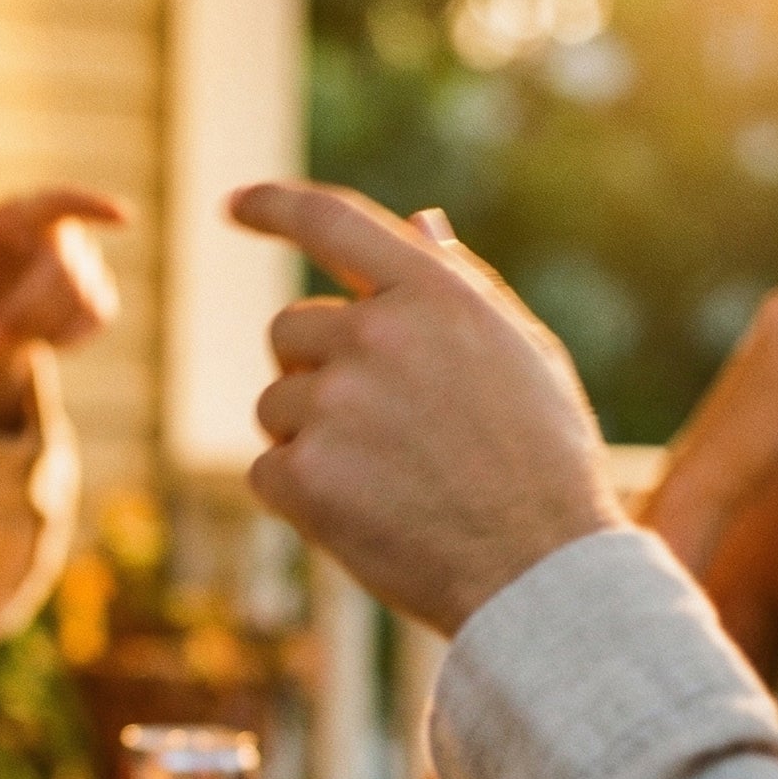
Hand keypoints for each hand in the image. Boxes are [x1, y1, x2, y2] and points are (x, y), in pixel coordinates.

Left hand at [0, 188, 125, 430]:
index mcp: (22, 214)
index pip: (61, 202)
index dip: (91, 207)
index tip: (123, 217)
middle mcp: (60, 235)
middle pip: (62, 269)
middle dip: (24, 307)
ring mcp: (84, 267)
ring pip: (80, 296)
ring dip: (38, 325)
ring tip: (1, 337)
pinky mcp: (98, 299)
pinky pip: (97, 315)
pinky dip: (67, 334)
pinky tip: (42, 341)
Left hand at [229, 183, 622, 634]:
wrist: (539, 574)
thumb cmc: (542, 464)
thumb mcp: (523, 354)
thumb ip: (463, 286)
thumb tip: (420, 223)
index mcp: (434, 295)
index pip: (335, 220)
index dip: (275, 206)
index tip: (235, 204)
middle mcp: (378, 337)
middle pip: (290, 331)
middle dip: (314, 373)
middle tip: (378, 432)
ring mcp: (336, 406)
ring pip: (275, 405)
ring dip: (308, 439)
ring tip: (385, 481)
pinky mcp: (304, 475)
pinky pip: (267, 470)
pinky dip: (299, 496)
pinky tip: (362, 516)